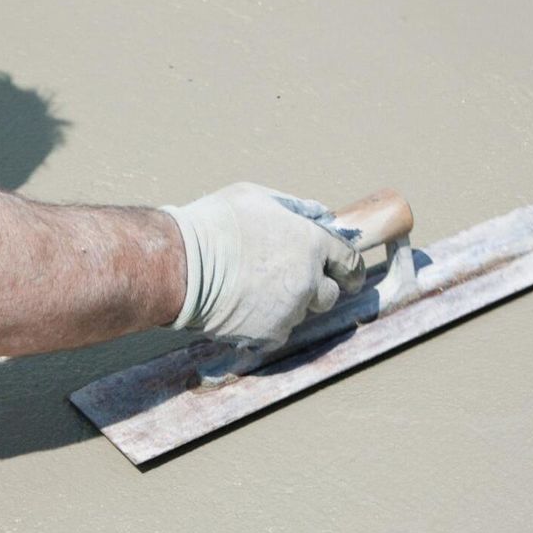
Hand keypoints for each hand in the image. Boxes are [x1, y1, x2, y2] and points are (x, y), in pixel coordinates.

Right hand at [163, 182, 365, 348]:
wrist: (183, 264)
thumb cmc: (216, 224)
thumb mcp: (258, 197)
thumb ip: (295, 207)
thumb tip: (319, 214)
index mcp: (312, 242)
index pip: (349, 261)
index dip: (349, 270)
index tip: (348, 277)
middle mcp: (308, 279)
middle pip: (329, 294)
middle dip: (315, 289)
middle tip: (290, 283)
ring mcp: (290, 310)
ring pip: (300, 314)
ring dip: (286, 306)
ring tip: (254, 293)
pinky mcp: (270, 334)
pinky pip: (277, 333)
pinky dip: (265, 325)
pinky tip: (243, 310)